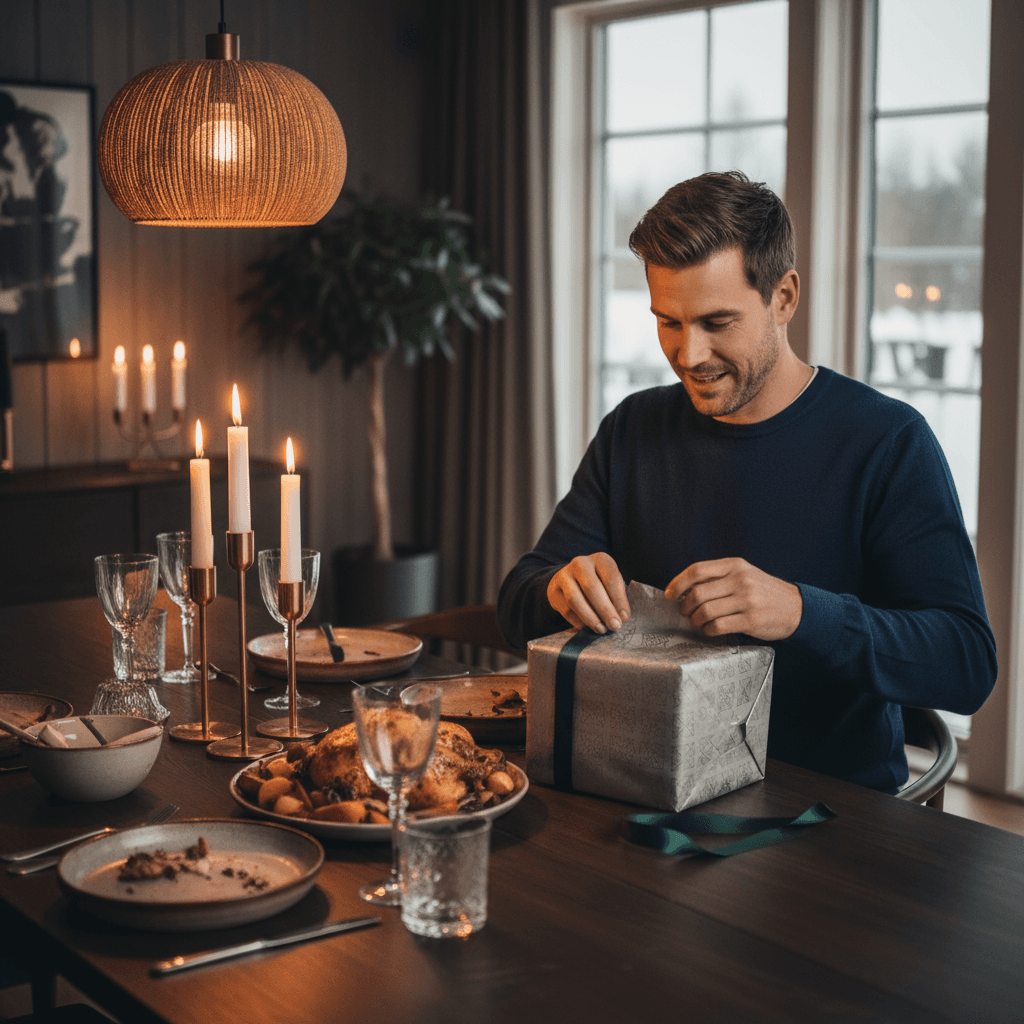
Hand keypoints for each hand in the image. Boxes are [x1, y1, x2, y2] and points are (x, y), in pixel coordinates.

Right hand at [547, 553, 629, 633]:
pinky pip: (566, 609)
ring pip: (574, 599)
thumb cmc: (599, 583)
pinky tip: (587, 627)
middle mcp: (580, 563)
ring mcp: (564, 575)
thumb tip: (620, 618)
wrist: (572, 580)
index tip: (624, 617)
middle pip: (591, 587)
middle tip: (614, 626)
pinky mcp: (553, 590)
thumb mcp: (611, 584)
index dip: (618, 599)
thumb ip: (617, 598)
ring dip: (590, 617)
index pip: (610, 578)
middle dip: (605, 610)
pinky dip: (578, 621)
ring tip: (601, 629)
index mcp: (600, 559)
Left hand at [665, 558, 801, 640]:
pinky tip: (710, 630)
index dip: (678, 583)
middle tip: (686, 612)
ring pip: (706, 611)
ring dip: (696, 620)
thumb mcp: (743, 574)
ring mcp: (747, 600)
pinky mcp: (751, 620)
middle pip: (698, 593)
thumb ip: (718, 577)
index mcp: (735, 565)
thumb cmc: (763, 592)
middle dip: (685, 606)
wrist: (795, 607)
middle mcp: (740, 580)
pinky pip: (718, 626)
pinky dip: (708, 630)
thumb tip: (684, 589)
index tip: (669, 594)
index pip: (697, 570)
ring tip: (698, 622)